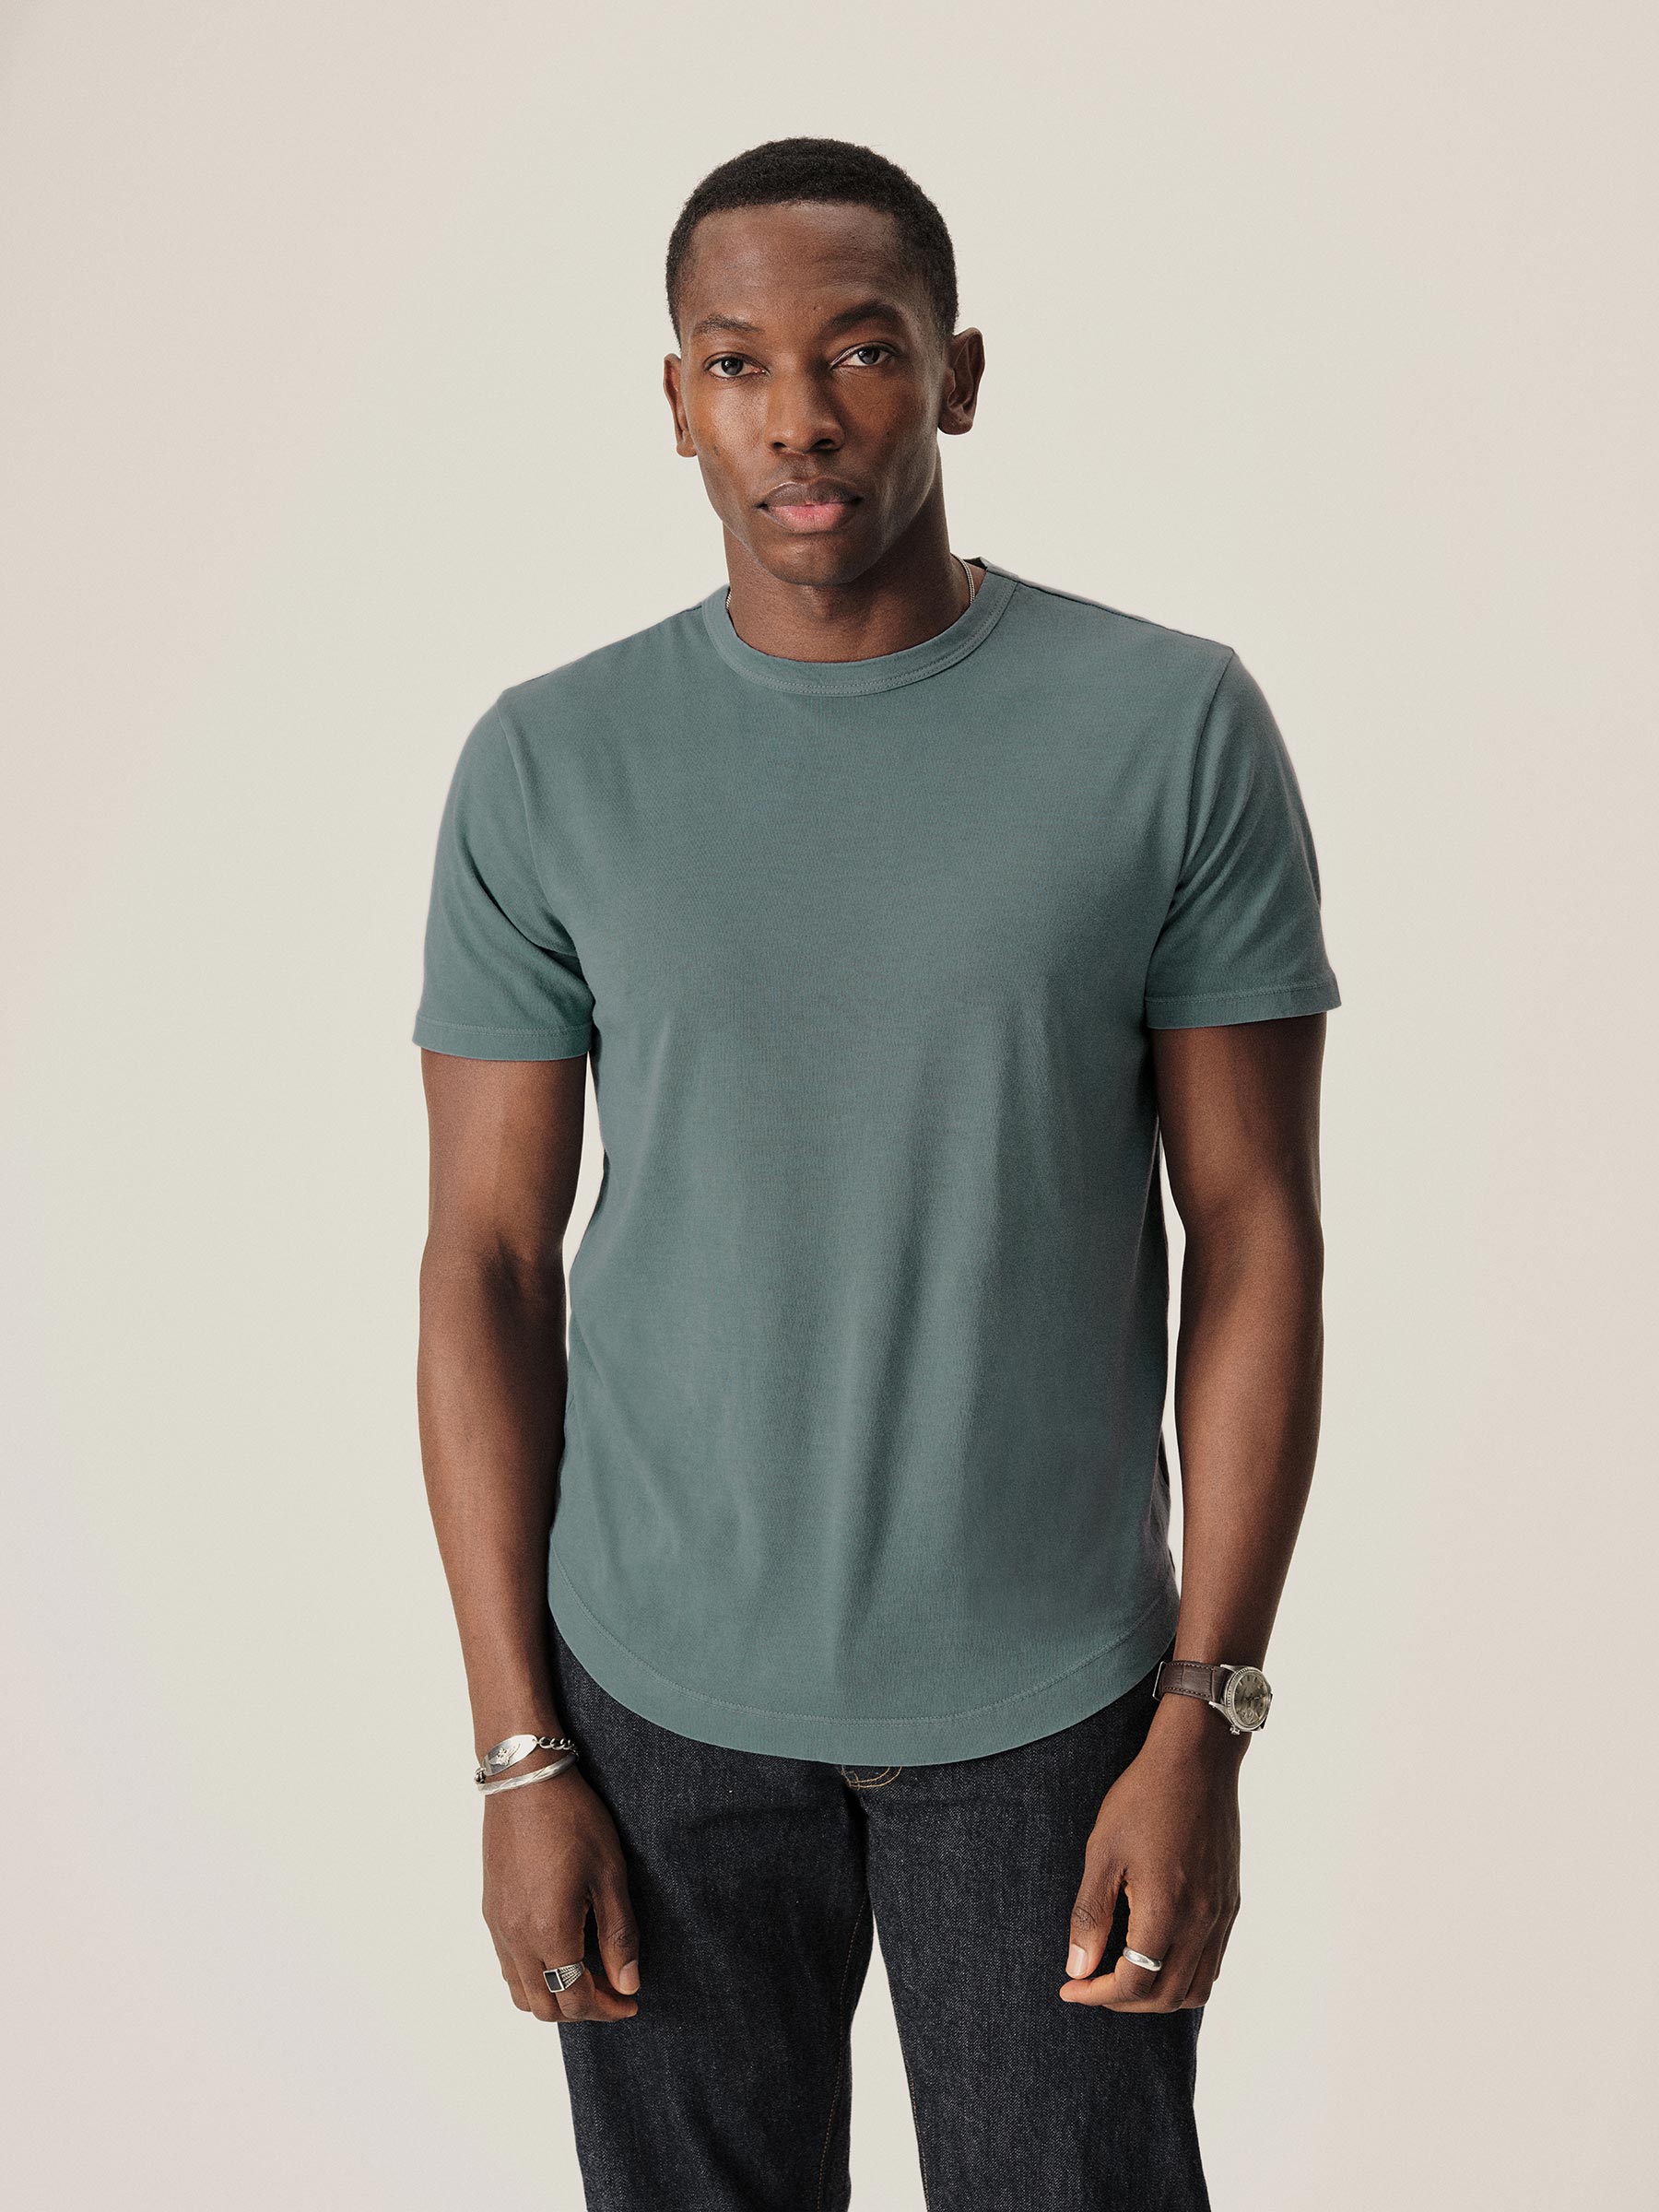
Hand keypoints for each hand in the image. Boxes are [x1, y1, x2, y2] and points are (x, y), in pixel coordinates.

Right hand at [483, 1764, 641, 2022]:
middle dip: (582, 2009)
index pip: (575, 1999)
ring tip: (587, 1973)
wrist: (525, 1780)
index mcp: (549, 1932)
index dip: (607, 2009)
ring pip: (520, 1992)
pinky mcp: (491, 1910)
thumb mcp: (610, 1874)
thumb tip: (629, 1984)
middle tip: (613, 1989)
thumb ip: (619, 1935)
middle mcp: (516, 1938)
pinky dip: (533, 1976)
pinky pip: (507, 1965)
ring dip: (554, 1995)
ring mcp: (498, 1926)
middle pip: (544, 2006)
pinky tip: (559, 1949)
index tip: (631, 2001)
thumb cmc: (572, 1819)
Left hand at [1059, 1697, 1243, 2011]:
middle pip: (1166, 1997)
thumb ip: (1090, 1915)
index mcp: (1166, 1910)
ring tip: (1122, 1978)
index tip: (1069, 1987)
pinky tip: (1156, 1956)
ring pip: (1196, 1989)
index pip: (1134, 1983)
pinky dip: (1183, 1977)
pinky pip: (1212, 1963)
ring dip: (1157, 1996)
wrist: (1197, 1761)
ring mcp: (1221, 1915)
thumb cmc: (1143, 1799)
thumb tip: (1077, 1968)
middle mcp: (1201, 1922)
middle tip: (1090, 1984)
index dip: (1097, 1994)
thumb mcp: (1103, 1851)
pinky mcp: (1230, 1903)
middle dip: (1123, 2001)